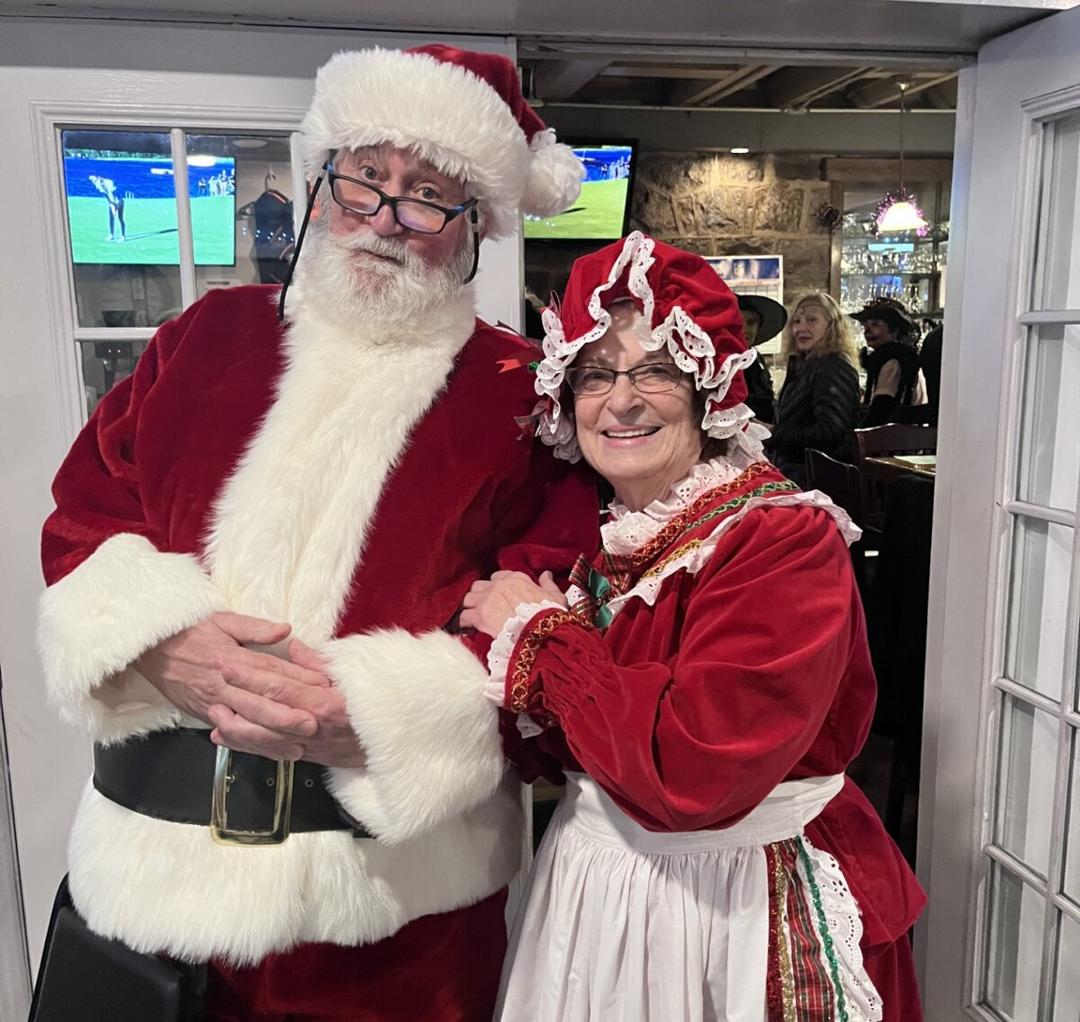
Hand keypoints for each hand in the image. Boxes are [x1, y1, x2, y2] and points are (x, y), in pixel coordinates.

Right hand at [136, 612, 325, 735]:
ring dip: (273, 736)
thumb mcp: (223, 620)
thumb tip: (286, 630)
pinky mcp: (205, 715)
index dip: (297, 679)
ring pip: (247, 723)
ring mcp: (212, 702)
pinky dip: (252, 744)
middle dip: (288, 715)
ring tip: (298, 745)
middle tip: (314, 724)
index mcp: (231, 657)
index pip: (271, 670)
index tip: (321, 686)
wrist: (151, 649)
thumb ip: (256, 627)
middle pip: (260, 702)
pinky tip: (270, 751)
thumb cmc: (190, 631)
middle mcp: (222, 683)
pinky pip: (231, 733)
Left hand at [207, 639, 365, 767]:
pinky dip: (245, 746)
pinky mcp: (305, 757)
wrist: (393, 743)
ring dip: (234, 727)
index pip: (280, 688)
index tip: (230, 664)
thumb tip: (293, 646)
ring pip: (262, 739)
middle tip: (212, 686)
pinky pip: (269, 753)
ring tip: (213, 713)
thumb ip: (320, 663)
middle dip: (236, 699)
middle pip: (265, 715)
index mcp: (324, 704)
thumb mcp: (355, 677)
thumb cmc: (376, 705)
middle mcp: (312, 728)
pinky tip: (224, 738)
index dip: (252, 677)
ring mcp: (306, 746)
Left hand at [459, 570, 565, 637]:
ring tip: (473, 616)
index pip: (498, 576)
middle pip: (479, 586)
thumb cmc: (550, 615)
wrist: (541, 632)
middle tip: (483, 607)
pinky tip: (467, 628)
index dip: (497, 587)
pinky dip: (464, 623)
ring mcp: (487, 599)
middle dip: (479, 595)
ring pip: (468, 598)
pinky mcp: (480, 616)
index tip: (498, 596)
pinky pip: (464, 616)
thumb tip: (545, 575)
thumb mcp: (556, 596)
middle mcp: (499, 585)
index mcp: (516, 578)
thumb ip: (548, 584)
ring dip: (470, 607)